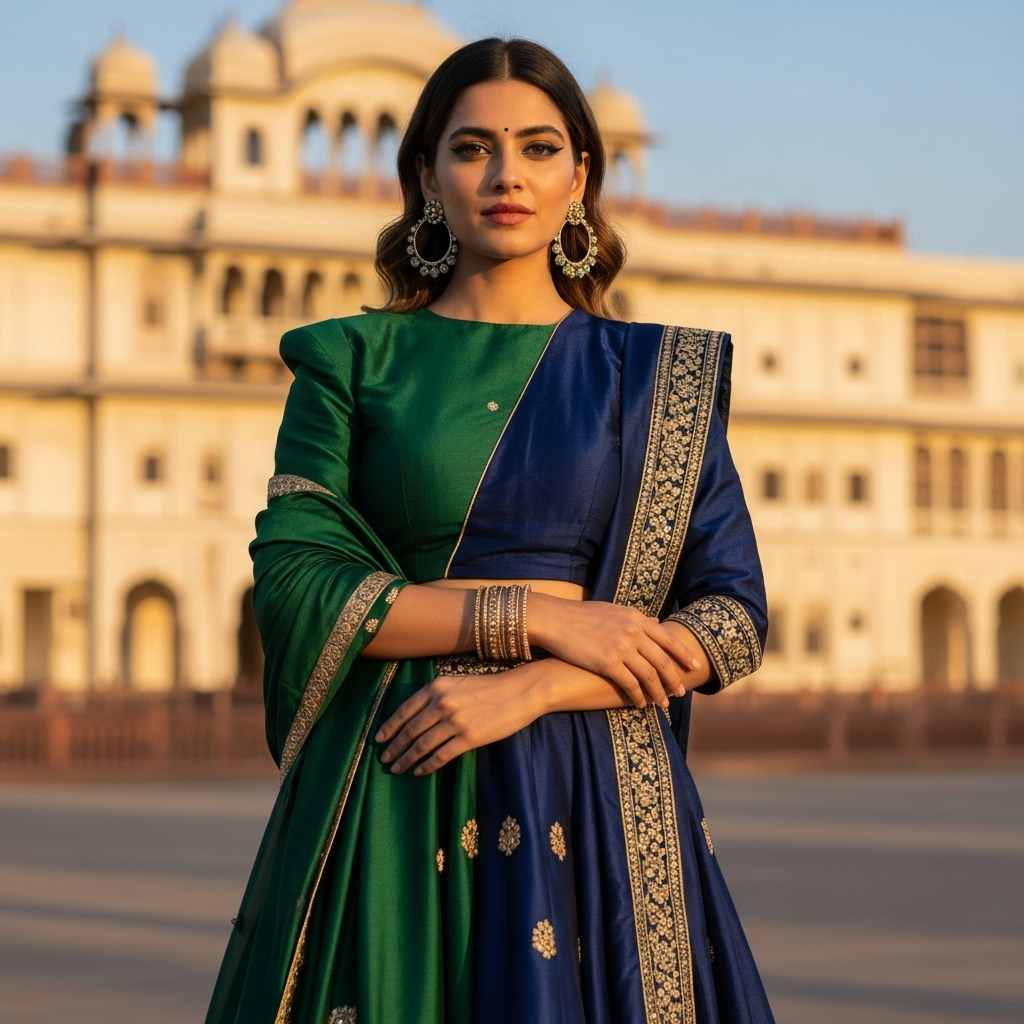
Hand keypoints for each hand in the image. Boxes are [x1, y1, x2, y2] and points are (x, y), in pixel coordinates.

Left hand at [375, 664, 544, 775]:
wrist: (520, 692)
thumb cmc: (490, 687)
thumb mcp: (458, 683)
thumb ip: (437, 695)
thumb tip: (416, 715)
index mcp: (437, 687)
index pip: (405, 710)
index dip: (389, 727)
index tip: (378, 739)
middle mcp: (442, 703)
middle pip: (410, 730)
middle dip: (394, 747)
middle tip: (384, 760)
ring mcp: (455, 721)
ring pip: (422, 745)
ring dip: (406, 759)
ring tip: (397, 768)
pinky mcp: (469, 738)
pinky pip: (441, 755)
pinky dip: (427, 765)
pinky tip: (419, 771)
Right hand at [529, 595, 700, 708]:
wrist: (555, 619)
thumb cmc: (580, 615)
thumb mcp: (613, 611)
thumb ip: (634, 619)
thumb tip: (655, 622)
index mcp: (636, 618)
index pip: (668, 638)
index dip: (683, 654)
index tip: (695, 666)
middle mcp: (633, 632)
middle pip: (663, 661)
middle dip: (675, 679)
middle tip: (681, 692)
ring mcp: (622, 647)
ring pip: (650, 676)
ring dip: (659, 693)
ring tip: (664, 704)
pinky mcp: (608, 663)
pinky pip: (631, 685)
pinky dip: (639, 697)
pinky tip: (641, 704)